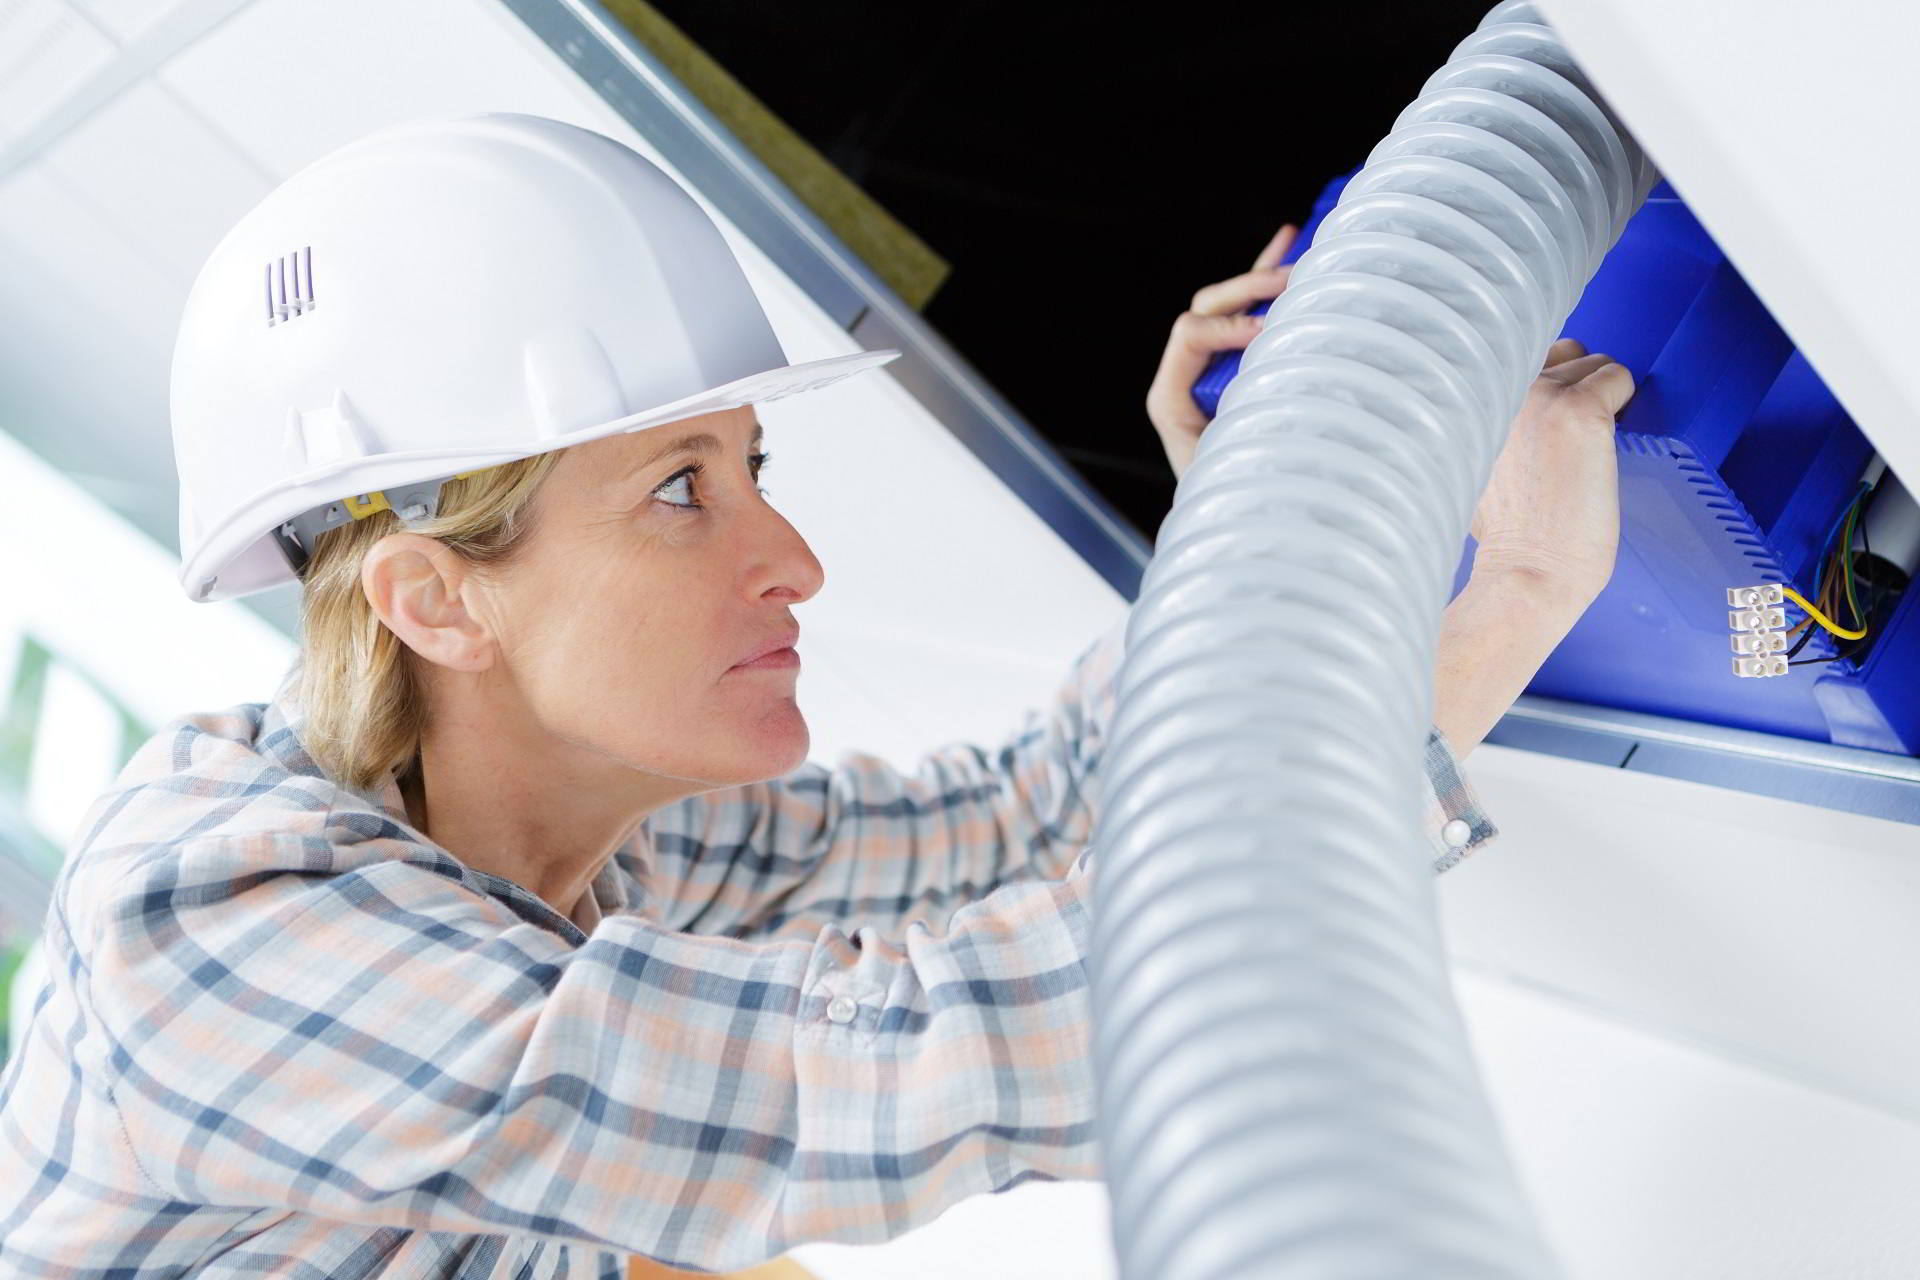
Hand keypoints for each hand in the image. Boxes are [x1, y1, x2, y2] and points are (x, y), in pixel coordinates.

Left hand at [1145, 223, 1298, 482]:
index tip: (1266, 336)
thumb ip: (1246, 440)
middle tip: (1291, 284)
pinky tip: (1291, 239)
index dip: (1225, 327)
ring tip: (1303, 252)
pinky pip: (1249, 312)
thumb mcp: (1231, 474)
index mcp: (1171, 399)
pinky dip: (1267, 280)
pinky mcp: (1237, 368)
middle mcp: (1187, 377)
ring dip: (1263, 276)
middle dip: (1248, 289)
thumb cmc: (1232, 508)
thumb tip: (1288, 409)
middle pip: (1206, 308)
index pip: (1188, 336)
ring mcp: (1212, 370)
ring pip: (1229, 303)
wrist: (1235, 536)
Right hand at [1468, 337, 1635, 609]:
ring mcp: (1540, 395)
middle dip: (1575, 387)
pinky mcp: (1580, 411)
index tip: (1553, 419)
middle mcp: (1500, 386)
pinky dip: (1623, 403)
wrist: (1527, 572)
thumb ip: (1498, 423)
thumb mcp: (1479, 466)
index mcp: (1468, 399)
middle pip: (1560, 352)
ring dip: (1601, 395)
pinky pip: (1618, 377)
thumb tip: (1529, 405)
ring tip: (1587, 446)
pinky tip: (1605, 444)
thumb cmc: (1507, 536)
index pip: (1521, 354)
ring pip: (1592, 362)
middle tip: (1571, 439)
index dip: (1548, 385)